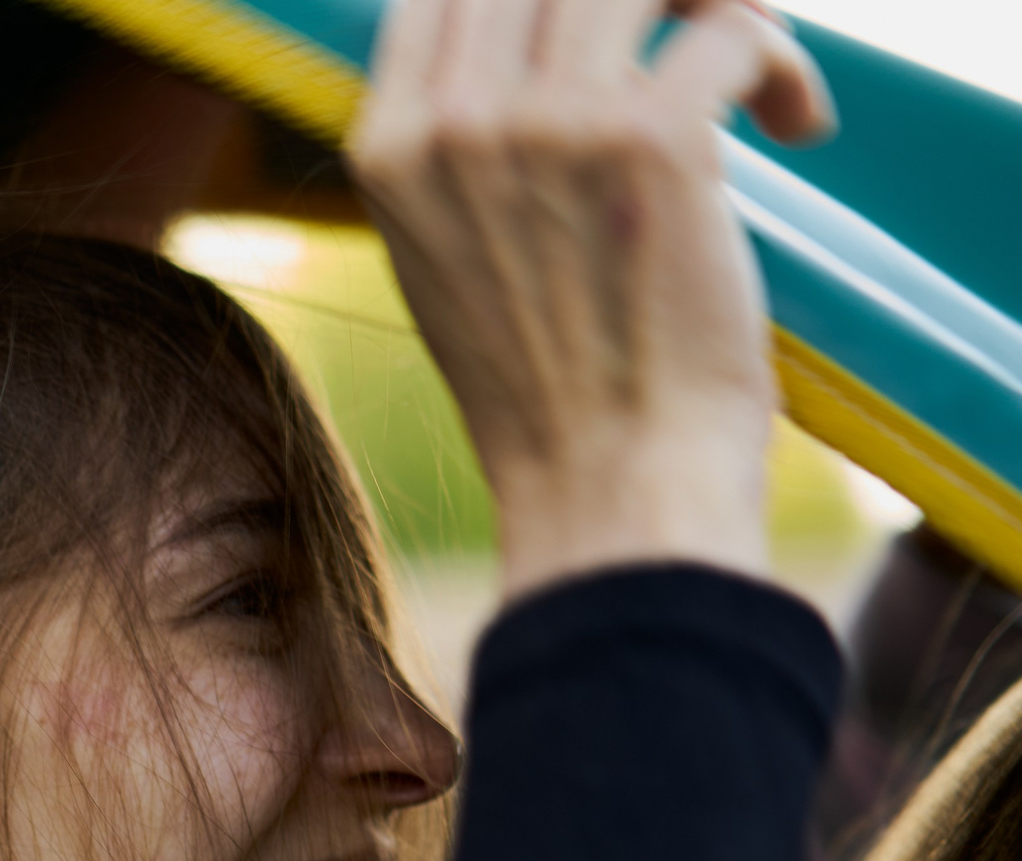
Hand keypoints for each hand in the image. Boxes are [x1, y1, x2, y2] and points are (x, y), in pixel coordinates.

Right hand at [350, 0, 832, 598]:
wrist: (609, 488)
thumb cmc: (547, 390)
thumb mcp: (446, 255)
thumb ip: (460, 145)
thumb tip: (529, 52)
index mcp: (389, 147)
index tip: (610, 22)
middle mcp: (454, 122)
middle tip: (692, 28)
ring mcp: (548, 123)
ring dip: (718, 2)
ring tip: (748, 68)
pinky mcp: (653, 139)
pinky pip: (732, 33)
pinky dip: (780, 69)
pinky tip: (794, 126)